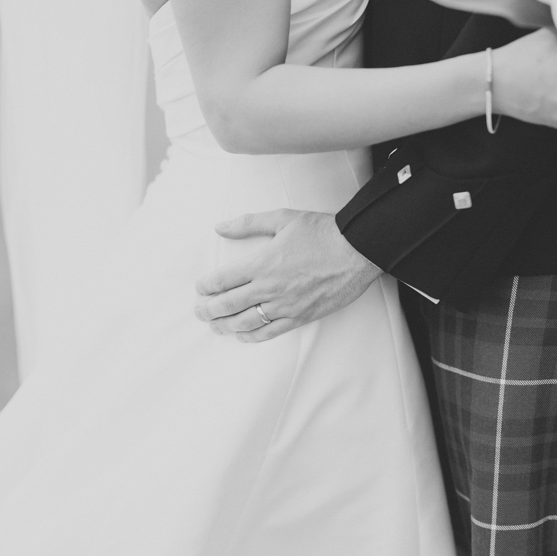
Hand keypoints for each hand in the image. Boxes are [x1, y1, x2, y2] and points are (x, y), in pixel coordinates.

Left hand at [194, 210, 381, 341]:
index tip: (200, 288)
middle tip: (199, 312)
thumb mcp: (281, 218)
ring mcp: (285, 305)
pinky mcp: (300, 316)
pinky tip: (242, 336)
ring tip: (215, 325)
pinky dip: (252, 336)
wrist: (357, 251)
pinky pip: (270, 332)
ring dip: (225, 326)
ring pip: (245, 322)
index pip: (222, 280)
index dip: (206, 286)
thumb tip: (219, 227)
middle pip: (228, 305)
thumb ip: (247, 223)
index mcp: (261, 263)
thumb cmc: (321, 232)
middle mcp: (269, 287)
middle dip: (208, 310)